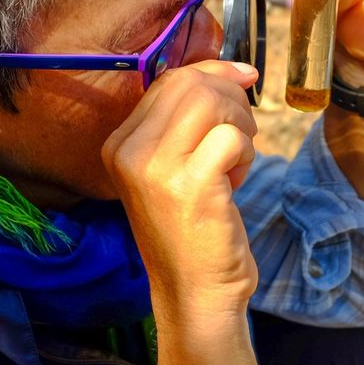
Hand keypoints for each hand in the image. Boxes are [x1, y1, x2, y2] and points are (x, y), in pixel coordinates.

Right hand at [101, 60, 261, 332]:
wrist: (194, 293)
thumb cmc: (192, 230)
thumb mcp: (173, 169)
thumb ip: (189, 120)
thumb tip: (237, 71)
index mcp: (118, 144)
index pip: (169, 80)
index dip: (212, 73)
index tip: (243, 80)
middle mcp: (129, 152)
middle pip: (191, 85)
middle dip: (231, 100)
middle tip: (240, 139)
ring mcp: (156, 169)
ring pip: (213, 102)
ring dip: (240, 126)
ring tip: (234, 163)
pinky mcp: (191, 185)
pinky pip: (233, 137)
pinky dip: (245, 154)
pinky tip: (234, 183)